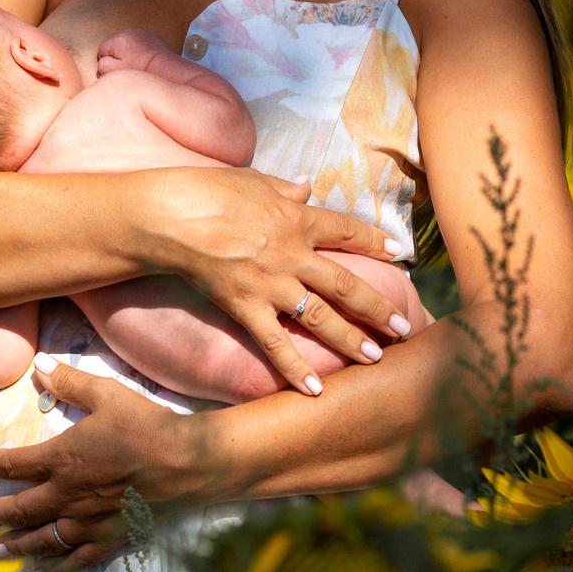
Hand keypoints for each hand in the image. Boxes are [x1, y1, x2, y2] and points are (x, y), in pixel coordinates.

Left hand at [0, 358, 205, 565]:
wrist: (187, 463)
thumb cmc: (146, 426)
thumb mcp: (106, 395)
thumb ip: (69, 382)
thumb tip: (38, 364)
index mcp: (61, 459)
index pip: (13, 463)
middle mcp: (66, 495)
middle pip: (20, 509)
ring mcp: (87, 522)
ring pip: (42, 538)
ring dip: (15, 544)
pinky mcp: (108, 538)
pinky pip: (75, 558)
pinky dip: (55, 566)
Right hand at [94, 28, 172, 74]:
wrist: (164, 68)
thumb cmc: (140, 71)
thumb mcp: (116, 72)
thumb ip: (102, 65)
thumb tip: (101, 61)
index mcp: (118, 40)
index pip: (102, 49)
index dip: (107, 61)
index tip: (116, 68)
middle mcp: (128, 32)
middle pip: (114, 45)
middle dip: (118, 55)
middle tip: (128, 66)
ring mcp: (141, 32)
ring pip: (127, 42)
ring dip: (129, 51)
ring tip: (137, 62)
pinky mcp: (151, 35)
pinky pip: (139, 41)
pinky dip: (140, 48)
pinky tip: (144, 57)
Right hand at [142, 164, 410, 394]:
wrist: (170, 216)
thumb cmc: (206, 190)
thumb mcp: (252, 179)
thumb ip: (283, 186)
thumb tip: (305, 186)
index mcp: (296, 217)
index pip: (346, 230)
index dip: (374, 241)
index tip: (397, 253)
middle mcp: (293, 254)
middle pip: (346, 283)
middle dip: (377, 306)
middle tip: (403, 327)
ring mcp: (271, 284)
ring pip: (322, 316)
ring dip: (352, 339)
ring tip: (376, 358)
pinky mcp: (245, 307)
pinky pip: (276, 343)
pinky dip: (296, 369)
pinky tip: (316, 391)